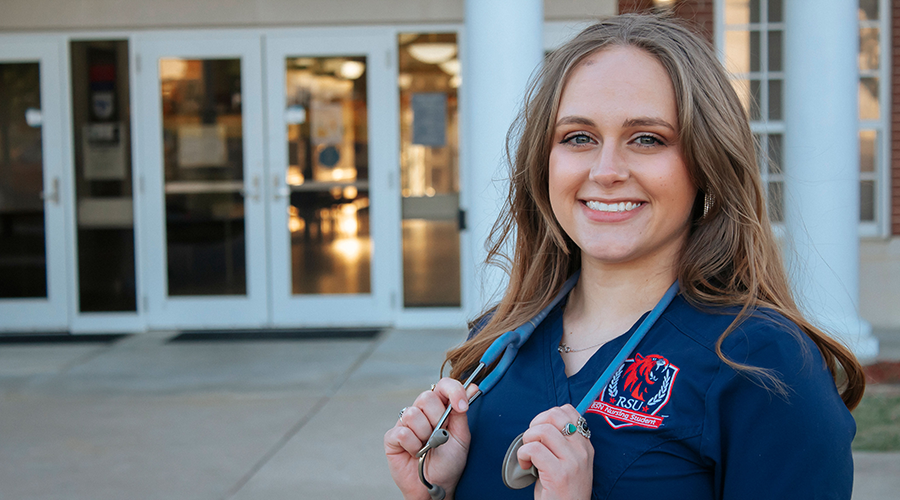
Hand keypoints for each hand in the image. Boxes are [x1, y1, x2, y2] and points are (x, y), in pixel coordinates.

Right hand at [384, 378, 479, 499]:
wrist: (437, 486)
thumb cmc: (449, 464)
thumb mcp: (461, 437)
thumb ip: (462, 412)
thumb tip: (472, 387)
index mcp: (440, 408)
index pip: (443, 386)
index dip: (453, 391)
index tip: (462, 406)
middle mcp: (422, 412)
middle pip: (426, 397)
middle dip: (437, 419)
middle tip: (440, 436)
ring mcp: (405, 423)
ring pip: (413, 414)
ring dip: (425, 435)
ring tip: (427, 447)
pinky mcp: (392, 437)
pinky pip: (402, 432)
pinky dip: (412, 445)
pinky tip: (415, 452)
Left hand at [517, 405, 593, 499]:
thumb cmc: (562, 491)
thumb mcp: (569, 463)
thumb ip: (562, 443)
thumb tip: (541, 423)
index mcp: (585, 446)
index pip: (569, 411)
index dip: (547, 415)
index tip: (539, 430)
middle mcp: (582, 451)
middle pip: (554, 416)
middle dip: (535, 424)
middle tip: (531, 441)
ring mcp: (572, 462)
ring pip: (542, 430)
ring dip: (527, 440)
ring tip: (527, 455)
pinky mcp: (559, 474)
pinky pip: (533, 449)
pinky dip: (522, 454)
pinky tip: (525, 465)